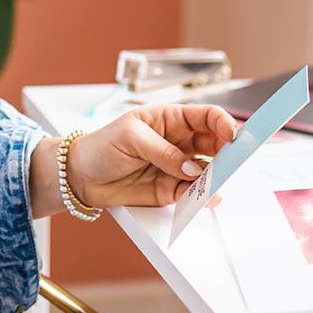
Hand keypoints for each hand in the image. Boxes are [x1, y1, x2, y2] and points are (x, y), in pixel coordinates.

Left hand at [64, 104, 237, 208]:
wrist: (80, 177)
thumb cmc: (101, 147)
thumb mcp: (131, 138)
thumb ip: (163, 151)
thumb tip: (190, 166)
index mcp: (169, 119)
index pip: (205, 116)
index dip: (222, 122)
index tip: (231, 133)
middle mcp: (177, 142)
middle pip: (213, 144)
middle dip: (226, 151)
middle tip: (233, 160)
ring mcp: (175, 167)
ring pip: (206, 171)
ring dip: (214, 177)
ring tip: (212, 182)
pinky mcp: (169, 190)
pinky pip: (191, 193)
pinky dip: (198, 196)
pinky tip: (200, 196)